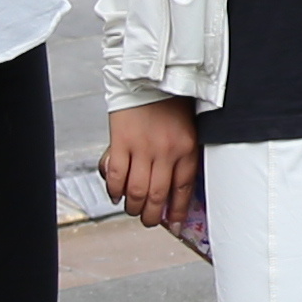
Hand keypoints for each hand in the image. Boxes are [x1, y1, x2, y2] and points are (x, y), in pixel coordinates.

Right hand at [105, 101, 206, 243]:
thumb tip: (175, 190)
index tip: (174, 225)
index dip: (178, 212)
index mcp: (186, 149)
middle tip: (148, 220)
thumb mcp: (187, 130)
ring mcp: (143, 147)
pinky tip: (115, 194)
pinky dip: (114, 190)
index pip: (183, 190)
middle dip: (152, 216)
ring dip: (133, 206)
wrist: (150, 76)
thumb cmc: (170, 102)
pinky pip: (116, 175)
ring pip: (136, 191)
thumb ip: (182, 156)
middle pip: (158, 196)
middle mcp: (166, 151)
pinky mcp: (121, 141)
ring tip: (132, 208)